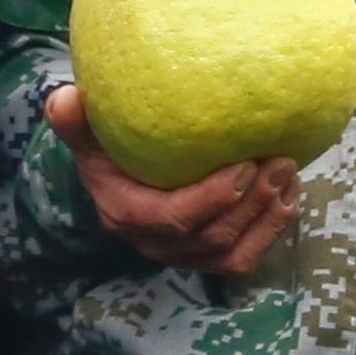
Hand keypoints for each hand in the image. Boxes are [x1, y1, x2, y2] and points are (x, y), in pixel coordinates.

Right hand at [49, 83, 302, 273]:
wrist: (124, 174)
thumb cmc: (109, 146)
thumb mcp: (87, 131)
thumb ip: (75, 119)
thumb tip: (64, 97)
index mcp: (124, 214)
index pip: (169, 218)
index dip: (208, 199)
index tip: (242, 166)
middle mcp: (154, 243)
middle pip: (209, 238)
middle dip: (250, 204)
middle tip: (280, 162)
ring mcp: (185, 255)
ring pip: (231, 253)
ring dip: (266, 217)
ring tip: (289, 174)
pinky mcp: (210, 257)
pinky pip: (245, 256)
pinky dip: (272, 229)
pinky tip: (291, 194)